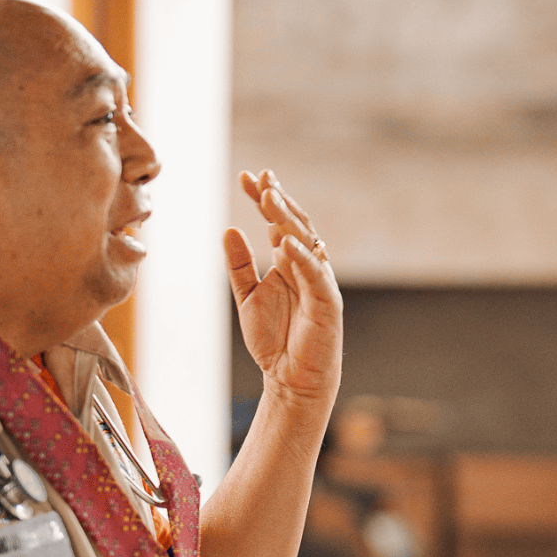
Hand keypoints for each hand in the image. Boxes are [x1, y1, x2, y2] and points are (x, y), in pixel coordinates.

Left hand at [227, 170, 343, 412]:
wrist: (291, 379)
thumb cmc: (274, 341)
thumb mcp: (248, 297)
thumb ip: (240, 265)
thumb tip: (229, 229)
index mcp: (288, 262)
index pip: (277, 222)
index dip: (264, 199)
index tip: (246, 177)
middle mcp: (306, 266)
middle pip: (294, 225)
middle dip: (277, 200)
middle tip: (260, 179)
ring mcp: (319, 282)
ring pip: (306, 243)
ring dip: (288, 219)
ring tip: (269, 199)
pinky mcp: (327, 302)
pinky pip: (315, 275)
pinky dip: (301, 257)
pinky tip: (282, 242)